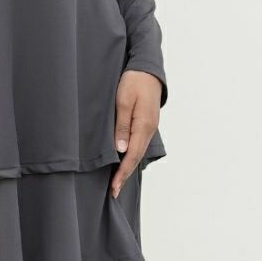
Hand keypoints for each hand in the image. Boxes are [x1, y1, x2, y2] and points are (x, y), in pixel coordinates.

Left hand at [110, 69, 161, 197]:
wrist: (147, 68)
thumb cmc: (133, 82)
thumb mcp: (123, 101)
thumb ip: (122, 125)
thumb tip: (121, 150)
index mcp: (143, 126)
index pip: (132, 155)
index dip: (122, 173)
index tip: (113, 188)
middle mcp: (148, 129)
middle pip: (136, 157)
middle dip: (124, 174)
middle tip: (113, 192)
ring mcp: (149, 127)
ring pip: (138, 151)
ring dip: (127, 166)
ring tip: (116, 181)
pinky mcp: (146, 123)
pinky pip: (138, 143)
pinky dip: (131, 155)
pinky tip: (124, 160)